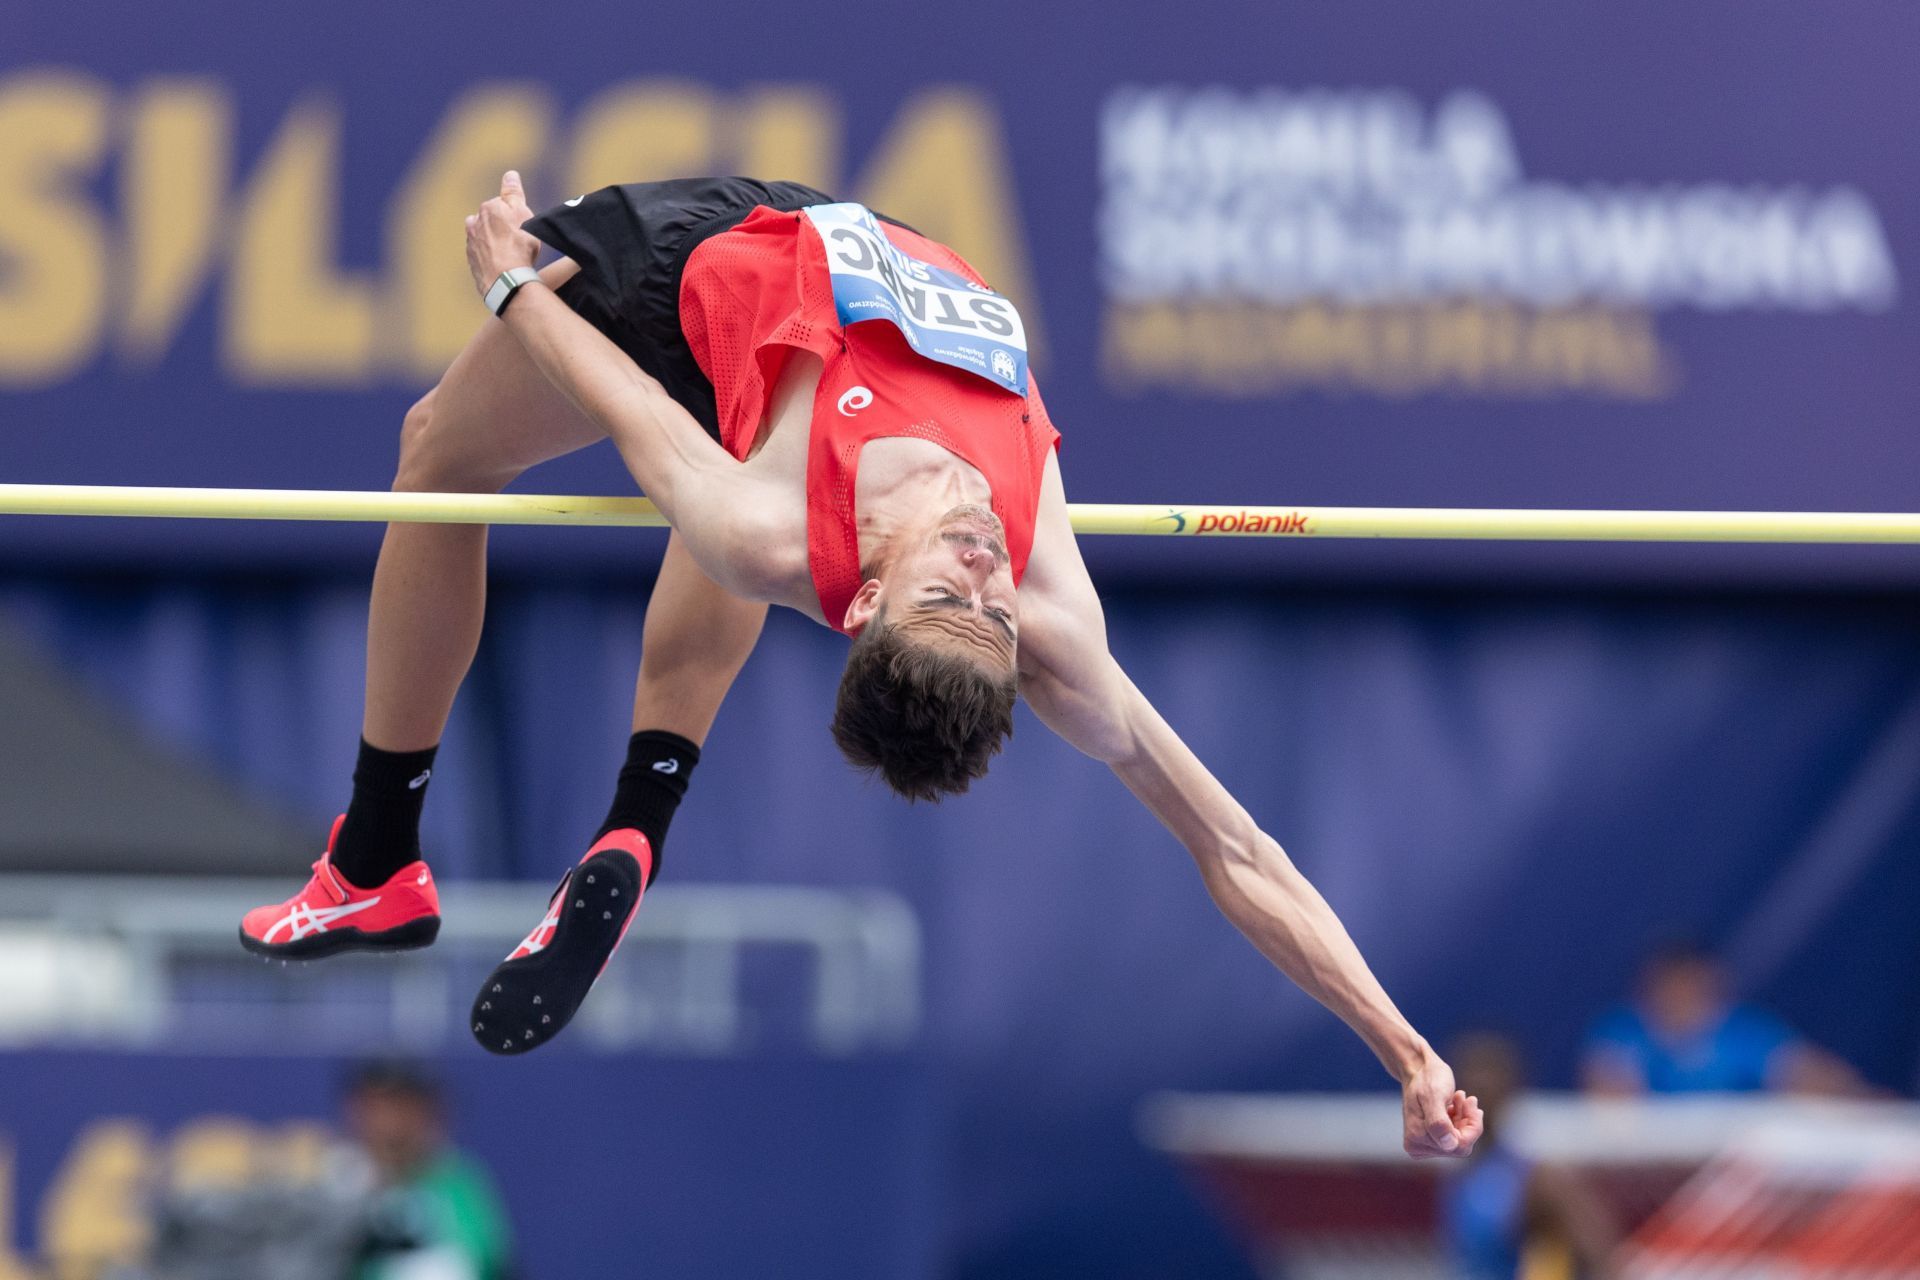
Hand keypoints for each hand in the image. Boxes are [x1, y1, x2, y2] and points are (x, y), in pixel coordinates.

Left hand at [465, 170, 540, 298]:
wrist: (506, 279)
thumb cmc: (518, 244)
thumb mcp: (522, 212)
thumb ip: (513, 192)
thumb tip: (510, 174)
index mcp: (488, 208)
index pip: (501, 205)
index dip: (514, 215)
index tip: (523, 226)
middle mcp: (475, 223)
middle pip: (489, 220)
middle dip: (499, 227)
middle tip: (517, 240)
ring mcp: (471, 244)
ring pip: (482, 238)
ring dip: (492, 242)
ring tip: (508, 254)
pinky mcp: (472, 264)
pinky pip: (482, 256)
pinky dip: (490, 258)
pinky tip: (501, 266)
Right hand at [1401, 1049, 1483, 1159]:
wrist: (1417, 1068)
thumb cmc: (1425, 1078)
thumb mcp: (1433, 1096)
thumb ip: (1439, 1122)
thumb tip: (1449, 1145)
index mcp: (1416, 1139)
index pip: (1457, 1146)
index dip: (1472, 1126)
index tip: (1470, 1101)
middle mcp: (1417, 1146)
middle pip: (1459, 1146)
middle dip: (1468, 1122)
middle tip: (1467, 1098)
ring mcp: (1424, 1144)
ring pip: (1459, 1140)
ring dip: (1464, 1119)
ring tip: (1460, 1097)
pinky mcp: (1430, 1138)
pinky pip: (1456, 1136)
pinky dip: (1460, 1119)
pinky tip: (1456, 1103)